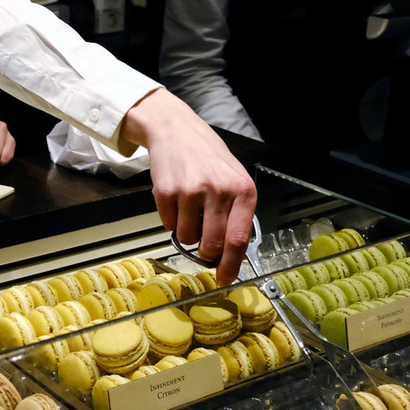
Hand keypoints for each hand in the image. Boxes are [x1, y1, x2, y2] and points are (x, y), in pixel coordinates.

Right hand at [122, 88, 256, 286]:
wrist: (177, 131)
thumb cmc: (209, 160)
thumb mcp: (234, 181)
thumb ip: (237, 216)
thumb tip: (232, 258)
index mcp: (243, 191)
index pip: (238, 239)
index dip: (230, 266)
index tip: (225, 279)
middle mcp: (219, 190)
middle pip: (211, 245)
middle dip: (205, 253)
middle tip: (203, 247)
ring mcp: (191, 190)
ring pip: (186, 238)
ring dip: (186, 233)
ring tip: (189, 210)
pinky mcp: (166, 191)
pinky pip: (168, 225)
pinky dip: (170, 219)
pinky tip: (176, 198)